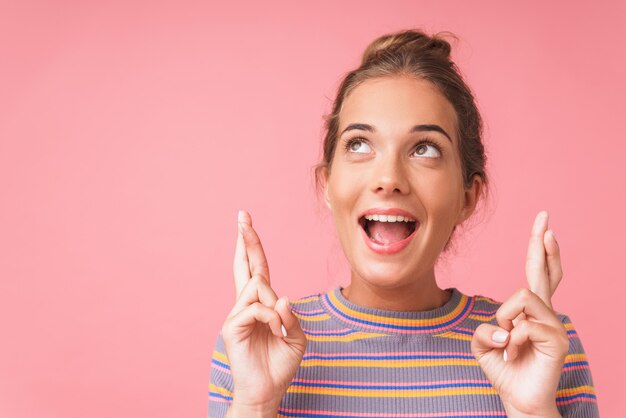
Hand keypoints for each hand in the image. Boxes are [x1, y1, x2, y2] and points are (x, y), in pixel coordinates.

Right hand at [221, 211, 306, 415]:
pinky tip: (274, 331)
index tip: (246, 223)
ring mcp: (237, 314)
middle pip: (245, 266)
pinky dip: (271, 318)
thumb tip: (281, 297)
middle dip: (246, 240)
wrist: (267, 391)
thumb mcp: (296, 337)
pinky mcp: (232, 326)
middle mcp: (246, 305)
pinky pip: (256, 308)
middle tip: (243, 215)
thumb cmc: (280, 364)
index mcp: (262, 304)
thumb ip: (291, 316)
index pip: (257, 269)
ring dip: (273, 305)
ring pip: (257, 287)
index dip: (252, 246)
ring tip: (278, 328)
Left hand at [471, 211, 567, 417]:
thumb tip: (507, 326)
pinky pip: (524, 325)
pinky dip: (511, 340)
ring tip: (509, 344)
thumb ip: (484, 328)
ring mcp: (554, 325)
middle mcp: (545, 312)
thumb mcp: (483, 343)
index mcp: (529, 310)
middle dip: (542, 243)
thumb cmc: (503, 368)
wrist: (518, 398)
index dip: (540, 250)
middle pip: (545, 272)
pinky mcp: (558, 340)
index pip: (537, 273)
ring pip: (521, 297)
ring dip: (506, 320)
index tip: (545, 226)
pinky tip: (515, 354)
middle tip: (545, 217)